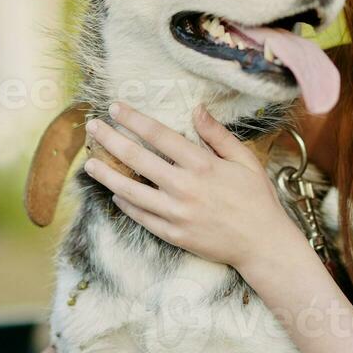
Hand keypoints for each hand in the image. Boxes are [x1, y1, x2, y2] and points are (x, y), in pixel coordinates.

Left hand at [82, 101, 298, 269]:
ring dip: (107, 175)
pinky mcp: (173, 234)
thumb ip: (217, 135)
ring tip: (89, 163)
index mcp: (202, 164)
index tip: (115, 108)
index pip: (159, 135)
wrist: (262, 244)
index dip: (134, 119)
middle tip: (92, 127)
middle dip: (110, 139)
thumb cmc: (256, 199)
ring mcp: (176, 213)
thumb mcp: (244, 160)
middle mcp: (184, 187)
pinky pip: (141, 217)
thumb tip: (197, 109)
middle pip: (137, 158)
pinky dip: (125, 204)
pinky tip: (115, 193)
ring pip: (130, 190)